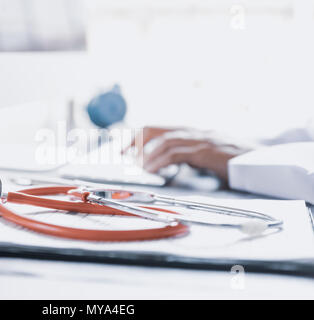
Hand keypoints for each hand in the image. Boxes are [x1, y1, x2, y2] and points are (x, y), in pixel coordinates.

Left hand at [123, 126, 251, 180]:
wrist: (257, 161)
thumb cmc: (231, 161)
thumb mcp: (202, 155)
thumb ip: (184, 155)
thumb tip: (162, 162)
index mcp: (189, 132)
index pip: (156, 128)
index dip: (136, 136)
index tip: (123, 148)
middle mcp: (192, 132)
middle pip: (154, 129)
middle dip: (134, 141)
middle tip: (122, 155)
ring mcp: (199, 139)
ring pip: (164, 141)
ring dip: (147, 154)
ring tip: (138, 166)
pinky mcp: (206, 151)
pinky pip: (176, 154)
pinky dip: (160, 162)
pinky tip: (153, 170)